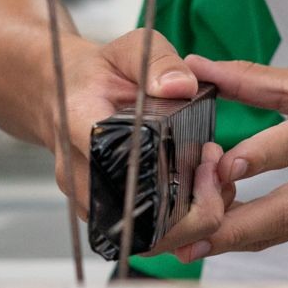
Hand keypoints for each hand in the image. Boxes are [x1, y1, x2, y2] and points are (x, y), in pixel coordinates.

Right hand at [50, 32, 234, 248]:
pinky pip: (144, 236)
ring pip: (143, 238)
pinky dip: (180, 226)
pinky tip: (204, 197)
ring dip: (190, 223)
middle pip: (136, 219)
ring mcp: (88, 197)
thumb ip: (158, 61)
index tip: (203, 159)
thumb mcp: (131, 49)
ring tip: (218, 185)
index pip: (116, 164)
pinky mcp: (103, 211)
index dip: (168, 176)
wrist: (68, 92)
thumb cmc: (101, 72)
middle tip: (219, 176)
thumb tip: (182, 85)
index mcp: (79, 123)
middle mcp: (78, 171)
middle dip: (192, 211)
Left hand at [170, 56, 287, 260]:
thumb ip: (257, 81)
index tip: (222, 166)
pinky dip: (253, 238)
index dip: (260, 157)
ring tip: (186, 244)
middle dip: (235, 228)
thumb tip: (201, 66)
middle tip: (188, 236)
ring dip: (235, 240)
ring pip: (284, 233)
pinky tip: (218, 236)